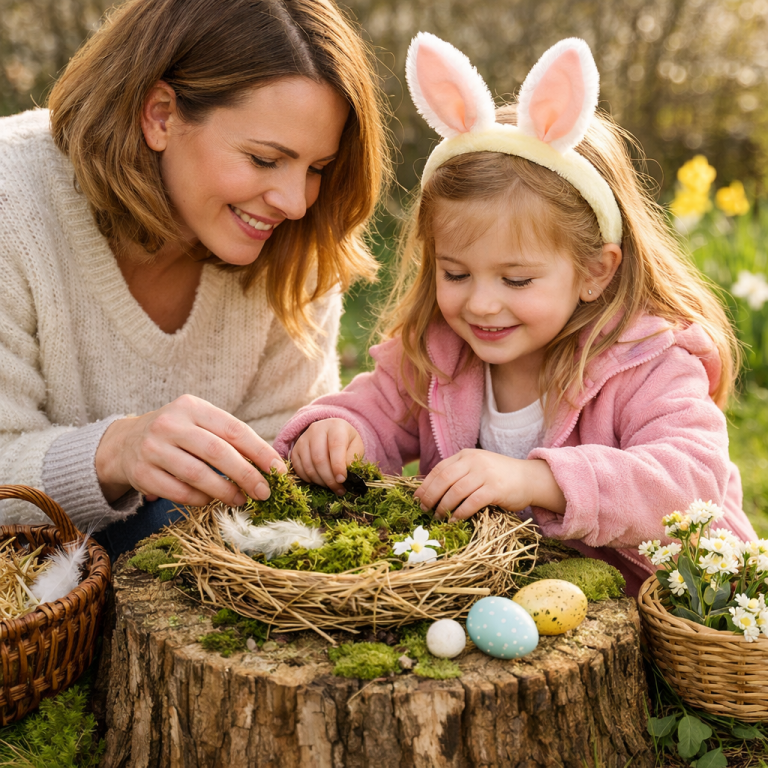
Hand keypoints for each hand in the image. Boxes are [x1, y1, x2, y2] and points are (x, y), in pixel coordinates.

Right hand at [95, 394, 286, 505]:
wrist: (125, 443)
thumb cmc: (178, 435)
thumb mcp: (200, 424)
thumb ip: (229, 438)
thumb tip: (270, 465)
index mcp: (192, 407)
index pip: (234, 429)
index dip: (260, 451)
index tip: (279, 471)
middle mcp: (170, 424)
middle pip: (217, 452)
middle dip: (247, 475)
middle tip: (265, 492)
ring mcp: (152, 448)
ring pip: (197, 475)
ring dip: (225, 491)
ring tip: (242, 500)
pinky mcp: (141, 473)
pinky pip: (179, 492)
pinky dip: (200, 499)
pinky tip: (211, 501)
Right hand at [290, 419, 364, 494]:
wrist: (331, 433)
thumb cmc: (346, 441)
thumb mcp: (356, 446)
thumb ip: (352, 459)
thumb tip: (344, 476)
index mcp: (336, 426)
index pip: (335, 446)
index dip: (338, 465)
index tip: (342, 480)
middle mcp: (316, 430)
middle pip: (319, 458)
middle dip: (329, 478)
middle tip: (338, 488)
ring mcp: (303, 439)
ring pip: (308, 465)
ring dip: (320, 481)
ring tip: (331, 486)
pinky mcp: (295, 449)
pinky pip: (298, 468)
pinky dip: (309, 479)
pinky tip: (319, 481)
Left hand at [414, 450, 565, 519]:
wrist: (529, 478)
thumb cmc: (499, 476)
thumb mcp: (477, 467)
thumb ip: (458, 474)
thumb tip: (431, 491)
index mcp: (466, 455)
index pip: (439, 469)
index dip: (425, 485)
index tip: (416, 498)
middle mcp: (473, 461)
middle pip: (444, 479)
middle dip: (430, 496)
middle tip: (424, 510)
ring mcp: (484, 474)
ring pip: (455, 492)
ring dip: (443, 507)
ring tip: (438, 517)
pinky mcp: (494, 489)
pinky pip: (471, 502)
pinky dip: (459, 513)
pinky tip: (454, 521)